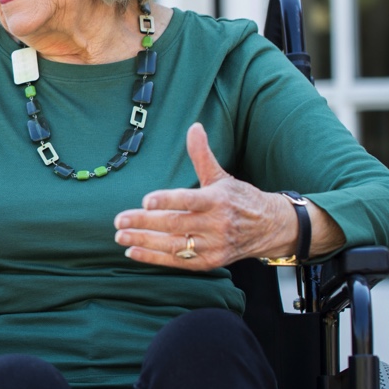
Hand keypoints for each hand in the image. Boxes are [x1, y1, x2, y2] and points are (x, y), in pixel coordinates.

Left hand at [112, 123, 295, 270]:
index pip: (188, 200)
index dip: (167, 200)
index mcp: (217, 200)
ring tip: (121, 236)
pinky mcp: (210, 262)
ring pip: (173, 245)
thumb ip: (202, 155)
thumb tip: (194, 126)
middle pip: (175, 224)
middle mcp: (216, 224)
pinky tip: (133, 252)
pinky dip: (154, 258)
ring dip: (144, 242)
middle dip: (144, 222)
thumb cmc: (240, 199)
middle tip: (119, 220)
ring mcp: (213, 245)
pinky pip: (178, 261)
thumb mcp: (221, 176)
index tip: (146, 200)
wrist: (269, 227)